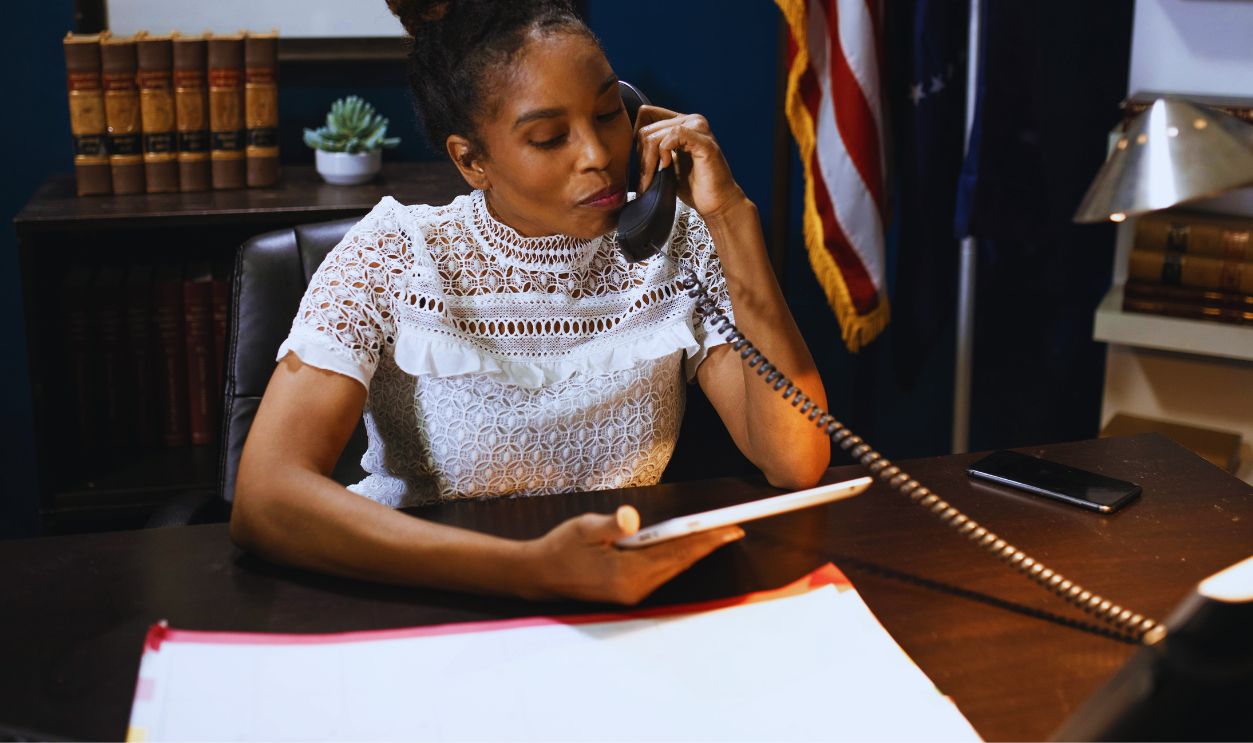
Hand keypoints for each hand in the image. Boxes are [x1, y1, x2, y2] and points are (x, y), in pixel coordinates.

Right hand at [521, 505, 744, 603]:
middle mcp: (633, 588)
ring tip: (717, 536)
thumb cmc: (560, 547)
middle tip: (734, 530)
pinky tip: (687, 548)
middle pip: (679, 563)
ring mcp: (632, 594)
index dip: (704, 539)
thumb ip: (611, 525)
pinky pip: (661, 573)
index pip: (674, 552)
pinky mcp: (628, 593)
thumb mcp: (584, 529)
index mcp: (625, 573)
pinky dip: (677, 558)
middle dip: (707, 545)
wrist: (539, 575)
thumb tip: (631, 517)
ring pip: (672, 569)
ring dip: (695, 552)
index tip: (728, 529)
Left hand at [635, 105, 747, 219]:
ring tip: (653, 179)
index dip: (636, 138)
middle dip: (641, 157)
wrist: (717, 203)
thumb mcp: (666, 163)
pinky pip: (674, 135)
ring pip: (656, 134)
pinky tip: (666, 168)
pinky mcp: (704, 141)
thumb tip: (629, 142)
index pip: (646, 114)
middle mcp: (692, 120)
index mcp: (682, 123)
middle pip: (647, 128)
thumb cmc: (694, 187)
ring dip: (649, 161)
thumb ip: (653, 149)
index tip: (641, 163)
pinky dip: (664, 153)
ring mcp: (699, 128)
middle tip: (645, 180)